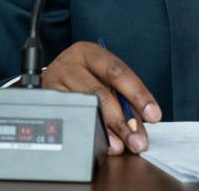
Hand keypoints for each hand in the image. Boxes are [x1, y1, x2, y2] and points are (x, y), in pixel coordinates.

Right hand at [42, 41, 162, 155]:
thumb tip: (139, 126)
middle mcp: (71, 63)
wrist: (51, 75)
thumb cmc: (83, 76)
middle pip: (101, 93)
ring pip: (86, 107)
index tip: (153, 115)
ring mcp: (55, 80)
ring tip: (120, 146)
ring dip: (107, 131)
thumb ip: (123, 98)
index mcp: (90, 52)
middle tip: (137, 140)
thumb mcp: (103, 78)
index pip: (118, 72)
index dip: (138, 94)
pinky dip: (88, 132)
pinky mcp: (45, 97)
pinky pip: (70, 117)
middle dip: (123, 121)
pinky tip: (98, 142)